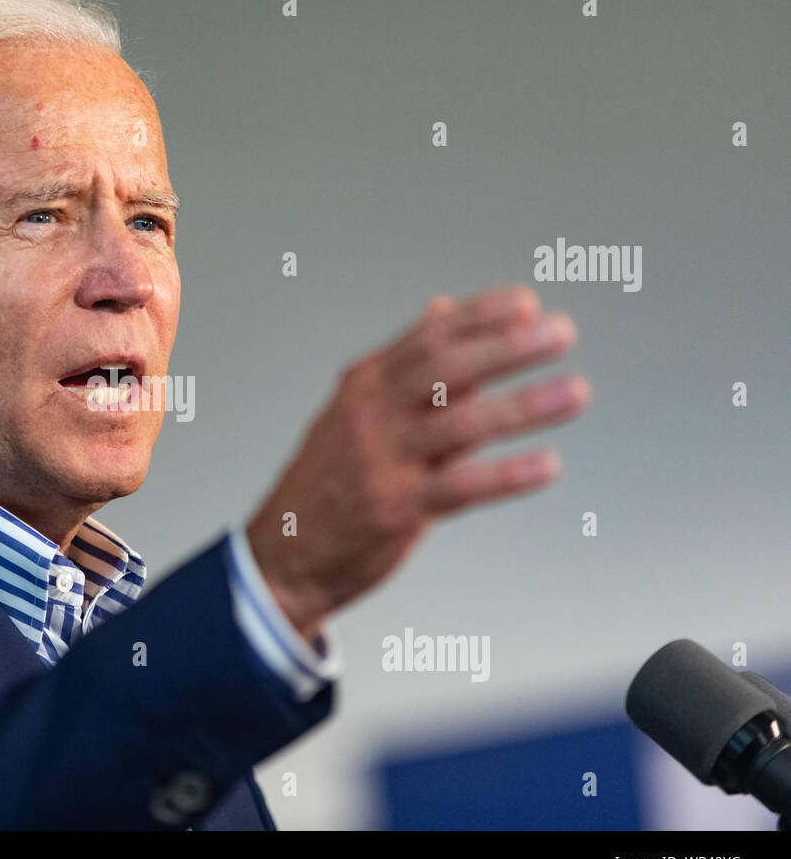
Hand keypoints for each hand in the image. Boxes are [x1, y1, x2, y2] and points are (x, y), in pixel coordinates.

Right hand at [246, 284, 590, 639]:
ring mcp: (381, 460)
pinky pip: (460, 486)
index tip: (527, 304)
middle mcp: (370, 414)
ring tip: (575, 392)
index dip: (481, 316)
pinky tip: (547, 465)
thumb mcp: (356, 411)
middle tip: (561, 333)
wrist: (284, 554)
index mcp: (364, 385)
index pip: (429, 337)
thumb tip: (444, 309)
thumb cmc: (329, 482)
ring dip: (524, 405)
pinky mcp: (394, 508)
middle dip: (509, 347)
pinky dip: (507, 474)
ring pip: (460, 422)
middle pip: (446, 368)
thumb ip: (407, 365)